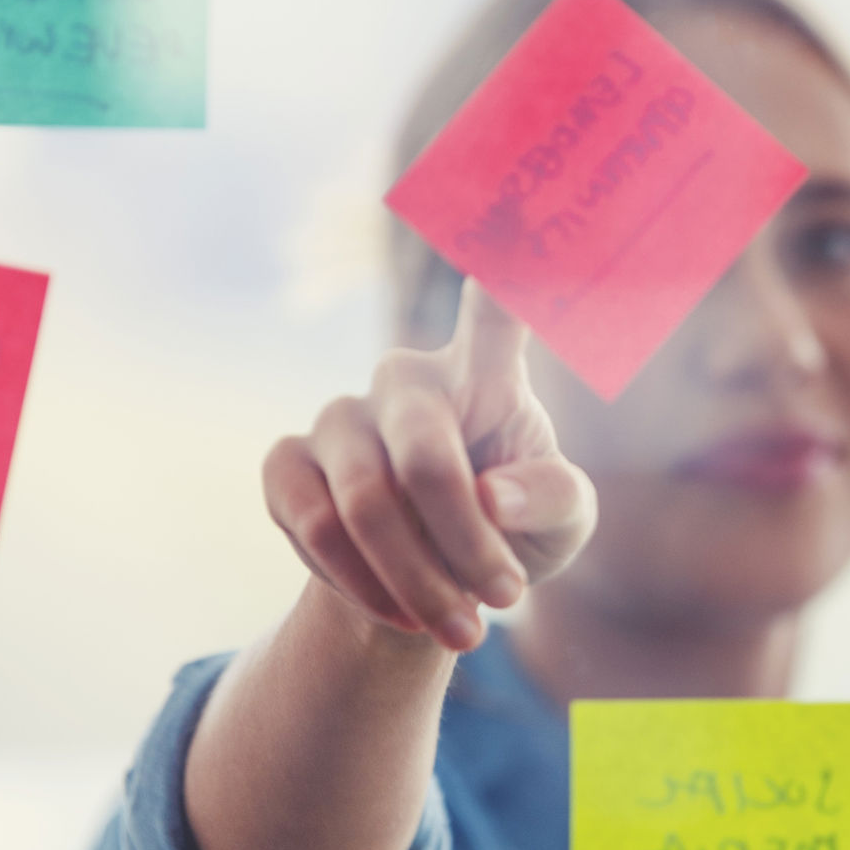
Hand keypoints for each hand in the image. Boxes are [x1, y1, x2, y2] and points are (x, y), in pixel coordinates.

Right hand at [263, 282, 596, 650]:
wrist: (430, 581)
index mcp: (486, 375)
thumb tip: (491, 494)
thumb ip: (554, 499)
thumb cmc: (514, 531)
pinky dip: (359, 585)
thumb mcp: (563, 526)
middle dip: (465, 549)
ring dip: (416, 584)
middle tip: (505, 606)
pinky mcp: (285, 462)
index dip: (501, 271)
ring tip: (461, 627)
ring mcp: (339, 417)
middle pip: (425, 459)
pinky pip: (310, 527)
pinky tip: (393, 604)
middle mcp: (405, 379)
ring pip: (363, 505)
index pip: (493, 314)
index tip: (512, 221)